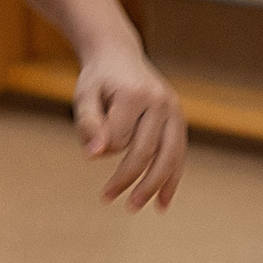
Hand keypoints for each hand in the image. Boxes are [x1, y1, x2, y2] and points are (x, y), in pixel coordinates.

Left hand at [73, 45, 185, 211]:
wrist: (119, 55)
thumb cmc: (97, 79)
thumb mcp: (84, 96)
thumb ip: (88, 124)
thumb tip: (95, 157)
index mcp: (134, 94)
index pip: (118, 138)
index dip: (103, 148)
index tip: (91, 148)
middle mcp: (160, 101)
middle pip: (146, 151)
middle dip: (127, 179)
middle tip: (106, 199)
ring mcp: (173, 110)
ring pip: (168, 157)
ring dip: (152, 186)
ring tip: (135, 207)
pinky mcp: (178, 118)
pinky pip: (178, 154)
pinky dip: (171, 180)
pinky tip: (162, 203)